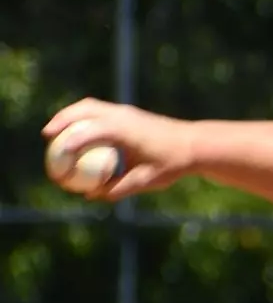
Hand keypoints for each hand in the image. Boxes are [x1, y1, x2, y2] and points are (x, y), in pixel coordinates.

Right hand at [41, 98, 196, 200]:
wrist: (195, 144)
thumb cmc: (173, 163)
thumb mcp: (148, 180)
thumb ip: (120, 188)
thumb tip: (93, 196)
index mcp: (127, 130)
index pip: (93, 131)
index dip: (72, 140)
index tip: (58, 151)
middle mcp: (124, 116)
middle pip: (85, 110)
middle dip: (63, 120)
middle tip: (48, 135)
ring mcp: (126, 111)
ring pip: (91, 106)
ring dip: (71, 114)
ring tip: (56, 130)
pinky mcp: (129, 112)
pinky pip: (100, 110)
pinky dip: (84, 117)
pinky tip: (77, 131)